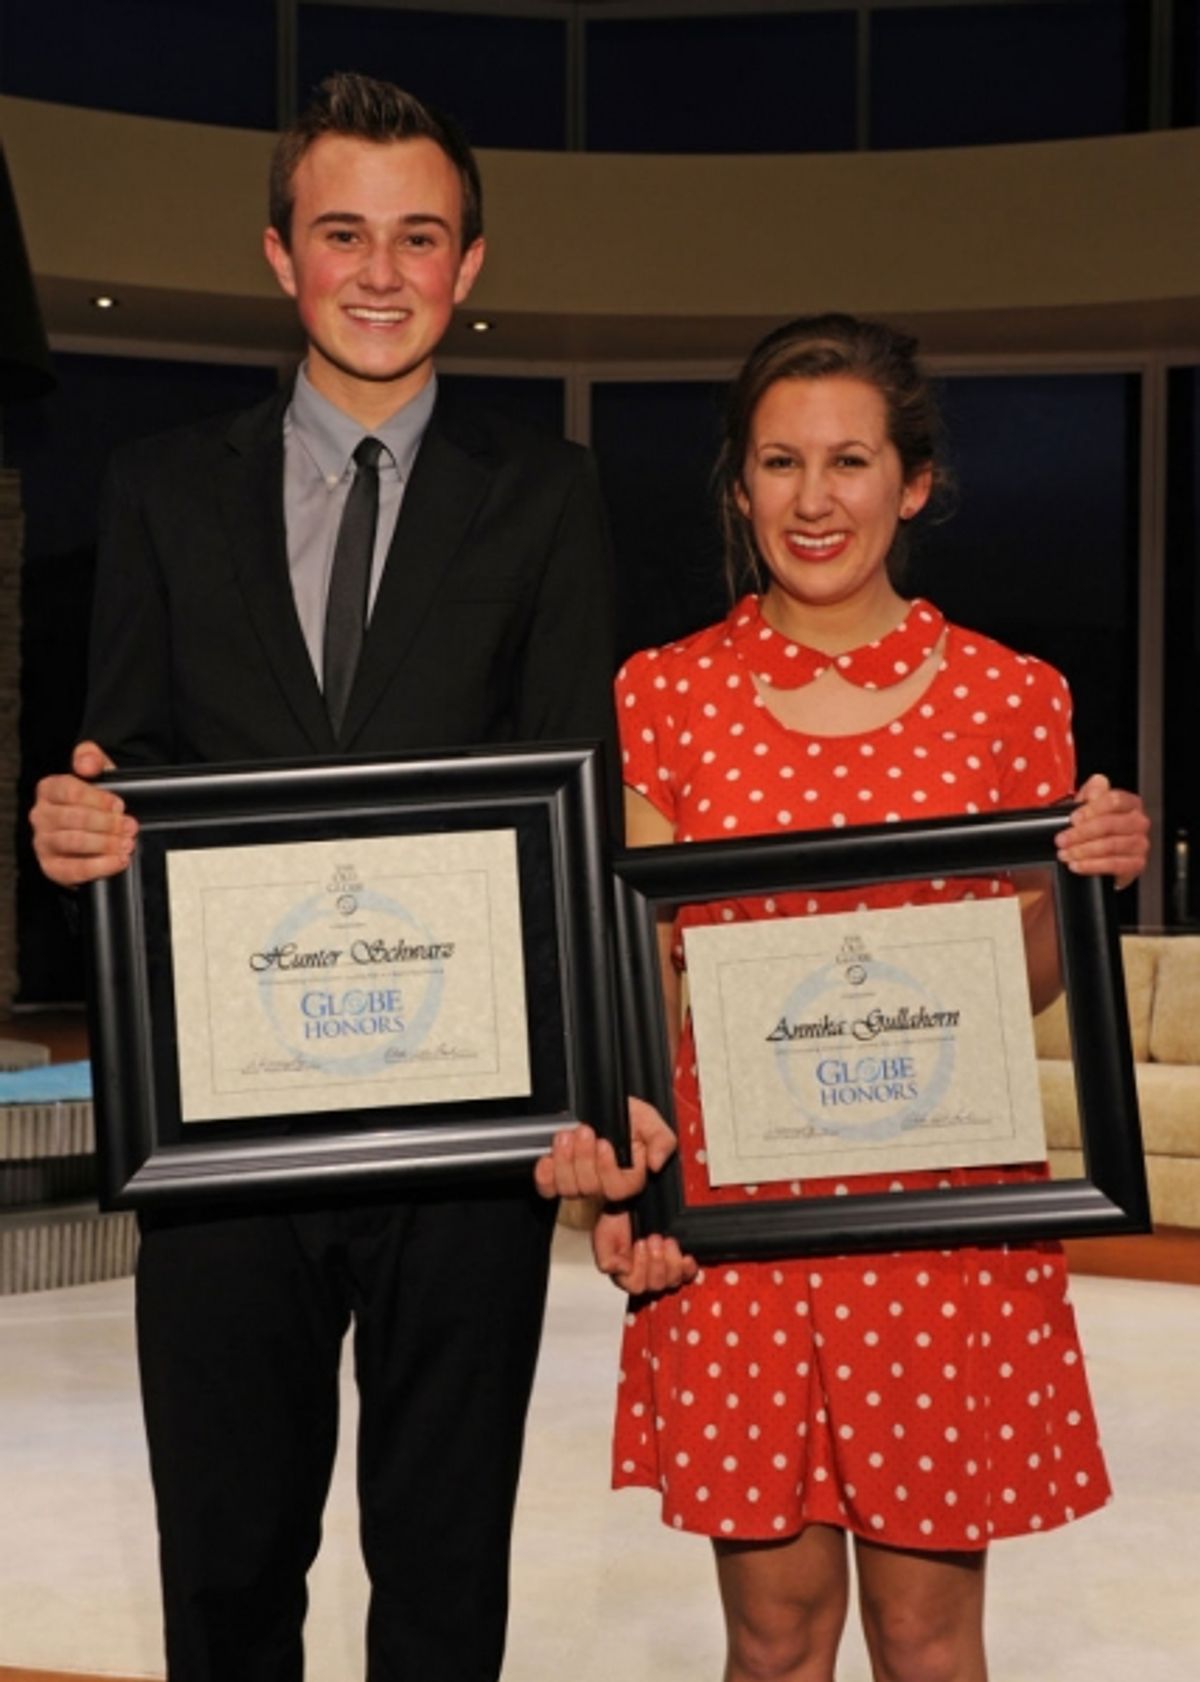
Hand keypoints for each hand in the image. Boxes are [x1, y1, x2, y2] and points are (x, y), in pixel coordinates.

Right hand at [29, 741, 134, 886]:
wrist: (100, 830)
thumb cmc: (98, 800)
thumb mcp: (100, 772)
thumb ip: (92, 757)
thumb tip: (86, 764)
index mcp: (49, 789)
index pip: (69, 791)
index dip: (97, 799)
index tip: (119, 805)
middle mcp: (41, 816)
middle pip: (73, 818)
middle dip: (107, 823)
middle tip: (129, 826)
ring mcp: (44, 843)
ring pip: (74, 842)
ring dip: (105, 843)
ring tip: (127, 843)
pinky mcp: (52, 867)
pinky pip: (74, 869)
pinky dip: (100, 866)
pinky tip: (118, 861)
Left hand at [533, 1096, 676, 1200]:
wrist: (599, 1103)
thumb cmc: (624, 1114)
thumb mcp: (650, 1120)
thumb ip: (661, 1140)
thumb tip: (656, 1163)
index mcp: (629, 1175)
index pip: (619, 1189)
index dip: (608, 1170)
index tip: (605, 1144)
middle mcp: (603, 1182)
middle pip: (591, 1188)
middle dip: (585, 1157)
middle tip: (585, 1131)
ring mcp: (580, 1180)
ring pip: (569, 1188)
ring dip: (565, 1160)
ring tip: (567, 1135)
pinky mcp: (558, 1176)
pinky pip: (548, 1187)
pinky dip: (545, 1173)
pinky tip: (550, 1156)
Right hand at [593, 1209, 697, 1294]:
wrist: (630, 1205)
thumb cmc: (617, 1221)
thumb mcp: (603, 1237)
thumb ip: (607, 1259)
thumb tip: (623, 1271)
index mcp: (625, 1275)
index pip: (636, 1286)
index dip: (641, 1266)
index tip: (639, 1243)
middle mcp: (644, 1276)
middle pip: (656, 1285)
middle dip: (657, 1261)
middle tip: (654, 1238)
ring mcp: (662, 1270)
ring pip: (672, 1281)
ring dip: (671, 1261)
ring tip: (667, 1241)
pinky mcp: (677, 1263)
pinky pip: (688, 1275)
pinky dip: (688, 1268)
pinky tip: (686, 1257)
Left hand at [1055, 773, 1149, 889]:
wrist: (1095, 852)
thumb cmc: (1092, 826)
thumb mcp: (1086, 805)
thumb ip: (1091, 791)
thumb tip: (1098, 781)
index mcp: (1129, 803)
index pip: (1114, 800)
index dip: (1091, 809)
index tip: (1073, 818)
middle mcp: (1138, 822)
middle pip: (1110, 824)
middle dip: (1081, 834)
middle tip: (1062, 839)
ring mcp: (1140, 843)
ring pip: (1110, 846)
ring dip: (1083, 851)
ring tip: (1065, 854)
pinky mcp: (1137, 864)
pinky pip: (1114, 865)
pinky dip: (1092, 866)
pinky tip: (1077, 865)